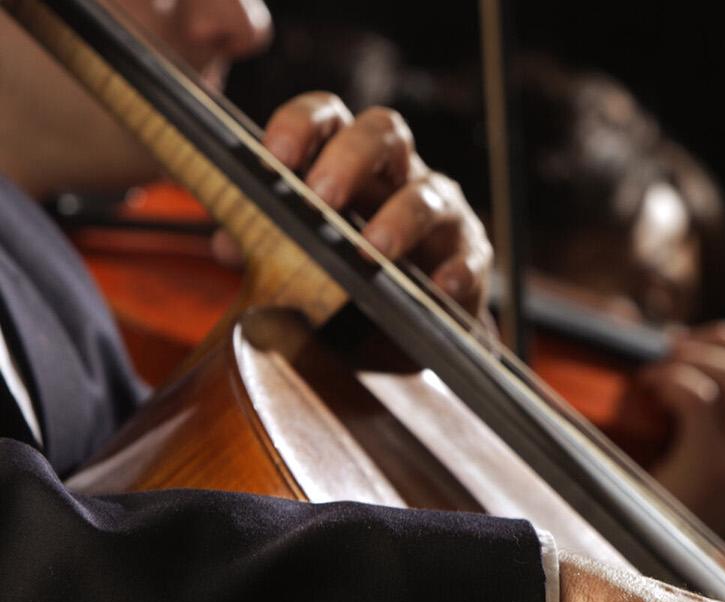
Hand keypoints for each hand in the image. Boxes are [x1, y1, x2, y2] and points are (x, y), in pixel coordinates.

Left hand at [215, 93, 493, 314]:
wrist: (401, 338)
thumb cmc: (345, 281)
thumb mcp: (298, 260)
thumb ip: (265, 245)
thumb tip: (229, 243)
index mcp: (348, 163)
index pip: (327, 117)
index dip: (301, 125)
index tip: (275, 155)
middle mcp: (398, 175)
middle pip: (384, 131)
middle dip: (352, 157)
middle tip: (321, 196)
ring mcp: (441, 213)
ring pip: (431, 193)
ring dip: (400, 218)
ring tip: (372, 249)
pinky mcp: (471, 258)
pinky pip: (470, 257)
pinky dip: (456, 269)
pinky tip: (437, 287)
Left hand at [627, 321, 724, 534]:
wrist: (634, 557)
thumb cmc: (656, 504)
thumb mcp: (703, 461)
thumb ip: (721, 417)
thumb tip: (712, 344)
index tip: (717, 343)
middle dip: (724, 341)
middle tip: (679, 346)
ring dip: (694, 358)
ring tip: (661, 369)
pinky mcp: (712, 469)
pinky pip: (702, 397)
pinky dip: (673, 380)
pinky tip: (650, 389)